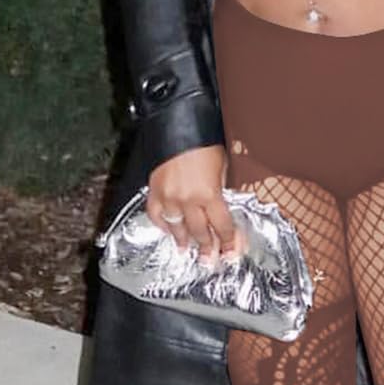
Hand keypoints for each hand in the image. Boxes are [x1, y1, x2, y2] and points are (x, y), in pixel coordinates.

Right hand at [147, 146, 244, 261]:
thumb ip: (220, 189)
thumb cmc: (204, 143)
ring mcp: (168, 197)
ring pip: (177, 228)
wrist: (177, 125)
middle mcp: (188, 200)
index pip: (222, 226)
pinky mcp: (154, 191)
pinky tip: (167, 229)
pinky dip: (162, 224)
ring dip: (183, 240)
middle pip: (200, 232)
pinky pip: (156, 215)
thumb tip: (220, 206)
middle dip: (206, 248)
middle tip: (208, 260)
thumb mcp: (222, 166)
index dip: (228, 242)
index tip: (229, 253)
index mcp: (210, 194)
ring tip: (186, 249)